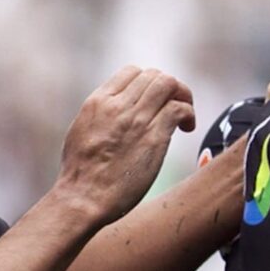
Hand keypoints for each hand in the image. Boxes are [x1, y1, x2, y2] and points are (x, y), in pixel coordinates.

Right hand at [54, 66, 196, 223]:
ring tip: (184, 117)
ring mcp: (136, 119)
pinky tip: (187, 128)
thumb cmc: (80, 175)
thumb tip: (116, 113)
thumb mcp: (81, 132)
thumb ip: (101, 117)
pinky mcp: (153, 137)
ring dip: (182, 96)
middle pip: (154, 75)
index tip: (153, 101)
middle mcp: (118, 105)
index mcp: (97, 102)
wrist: (83, 198)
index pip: (132, 72)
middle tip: (174, 108)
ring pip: (169, 85)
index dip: (148, 83)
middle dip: (169, 88)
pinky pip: (179, 109)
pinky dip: (188, 113)